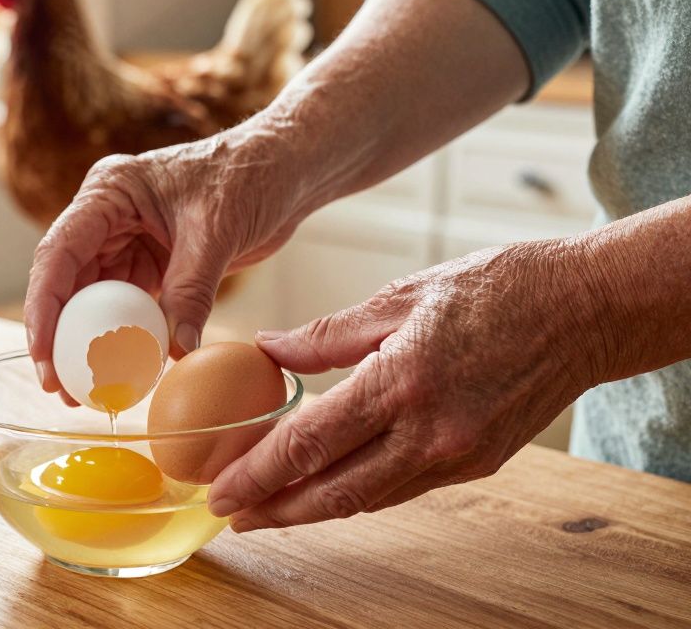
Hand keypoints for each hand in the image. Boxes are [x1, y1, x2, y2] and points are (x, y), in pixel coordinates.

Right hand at [24, 133, 307, 402]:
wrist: (286, 170)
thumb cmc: (249, 175)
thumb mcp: (215, 233)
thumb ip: (191, 292)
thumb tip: (174, 353)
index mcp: (109, 191)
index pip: (59, 251)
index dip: (44, 306)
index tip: (42, 354)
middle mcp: (108, 216)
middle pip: (67, 282)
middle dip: (59, 336)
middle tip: (59, 387)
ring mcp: (128, 240)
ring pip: (94, 300)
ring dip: (89, 344)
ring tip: (85, 391)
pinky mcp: (152, 263)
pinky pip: (130, 307)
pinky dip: (127, 339)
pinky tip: (125, 372)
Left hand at [208, 239, 608, 529]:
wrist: (585, 310)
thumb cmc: (494, 289)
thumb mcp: (401, 295)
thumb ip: (327, 334)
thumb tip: (267, 348)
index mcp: (401, 381)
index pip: (310, 442)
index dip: (257, 474)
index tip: (219, 490)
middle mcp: (430, 431)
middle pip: (333, 491)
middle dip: (273, 510)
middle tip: (228, 515)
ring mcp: (457, 454)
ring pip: (367, 498)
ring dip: (310, 510)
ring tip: (266, 509)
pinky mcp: (478, 464)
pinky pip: (402, 488)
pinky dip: (357, 492)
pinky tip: (326, 486)